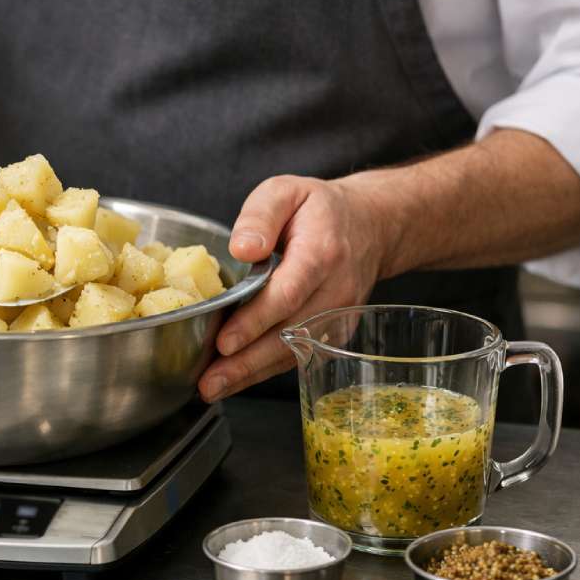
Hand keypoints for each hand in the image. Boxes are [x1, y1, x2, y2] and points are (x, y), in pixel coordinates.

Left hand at [198, 175, 390, 401]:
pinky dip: (264, 371)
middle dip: (246, 361)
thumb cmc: (320, 210)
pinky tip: (235, 380)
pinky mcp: (333, 333)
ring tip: (213, 388)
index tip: (224, 342)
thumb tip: (243, 249)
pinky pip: (299, 355)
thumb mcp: (287, 191)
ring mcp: (338, 316)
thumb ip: (260, 214)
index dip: (255, 320)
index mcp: (322, 252)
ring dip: (252, 374)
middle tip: (210, 380)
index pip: (287, 293)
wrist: (370, 226)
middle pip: (289, 333)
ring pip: (294, 352)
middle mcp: (336, 290)